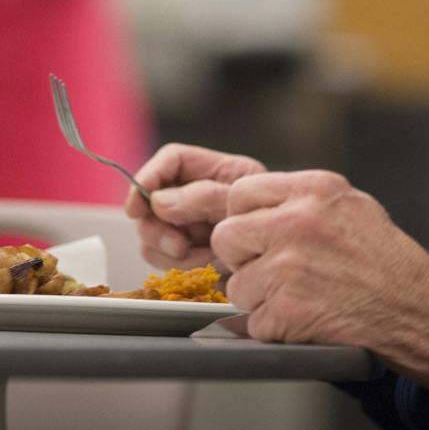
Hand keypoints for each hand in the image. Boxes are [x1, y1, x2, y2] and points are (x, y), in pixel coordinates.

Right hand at [124, 143, 265, 269]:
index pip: (171, 160)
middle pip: (152, 202)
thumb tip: (159, 200)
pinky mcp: (190, 255)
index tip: (138, 204)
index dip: (150, 177)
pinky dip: (181, 267)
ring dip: (170, 252)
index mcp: (216, 171)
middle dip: (157, 227)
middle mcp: (198, 196)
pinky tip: (205, 269)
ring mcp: (192, 226)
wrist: (290, 262)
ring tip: (204, 260)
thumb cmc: (277, 222)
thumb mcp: (243, 202)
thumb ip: (205, 197)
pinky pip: (165, 261)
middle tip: (178, 246)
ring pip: (152, 235)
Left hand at [210, 170, 428, 388]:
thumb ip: (302, 201)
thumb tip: (257, 209)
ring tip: (299, 297)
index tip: (258, 235)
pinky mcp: (287, 309)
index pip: (241, 193)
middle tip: (272, 271)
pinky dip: (274, 328)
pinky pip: (253, 321)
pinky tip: (305, 319)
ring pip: (236, 285)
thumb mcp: (351, 205)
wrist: (421, 310)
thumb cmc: (390, 262)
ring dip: (259, 299)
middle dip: (243, 258)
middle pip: (227, 237)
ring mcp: (289, 267)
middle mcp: (296, 222)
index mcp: (313, 190)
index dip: (244, 218)